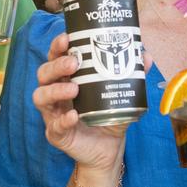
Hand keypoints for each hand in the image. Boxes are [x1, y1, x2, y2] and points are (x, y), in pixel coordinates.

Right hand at [32, 32, 126, 171]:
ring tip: (74, 88)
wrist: (109, 149)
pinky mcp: (56, 134)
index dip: (57, 46)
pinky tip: (73, 116)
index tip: (67, 37)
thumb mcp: (122, 94)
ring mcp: (53, 113)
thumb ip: (132, 75)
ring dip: (55, 90)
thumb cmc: (109, 115)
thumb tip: (145, 55)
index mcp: (67, 78)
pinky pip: (54, 126)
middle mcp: (56, 93)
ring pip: (41, 96)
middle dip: (56, 65)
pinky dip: (62, 120)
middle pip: (44, 73)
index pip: (56, 57)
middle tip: (74, 63)